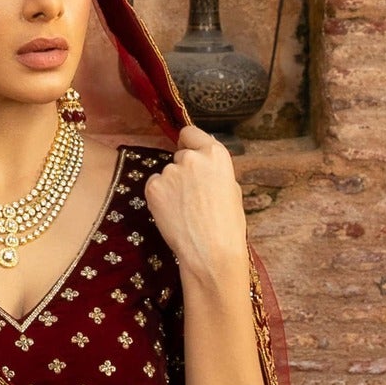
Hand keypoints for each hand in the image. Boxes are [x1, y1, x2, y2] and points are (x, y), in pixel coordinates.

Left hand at [143, 120, 251, 290]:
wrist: (211, 251)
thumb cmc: (228, 225)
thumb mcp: (231, 189)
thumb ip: (215, 171)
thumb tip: (204, 167)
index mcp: (216, 154)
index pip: (191, 133)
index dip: (188, 143)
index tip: (187, 152)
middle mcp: (191, 157)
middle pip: (179, 156)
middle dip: (183, 171)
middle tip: (191, 196)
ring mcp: (170, 171)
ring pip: (166, 174)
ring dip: (171, 187)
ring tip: (184, 211)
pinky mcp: (153, 187)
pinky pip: (154, 187)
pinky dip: (159, 198)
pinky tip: (172, 214)